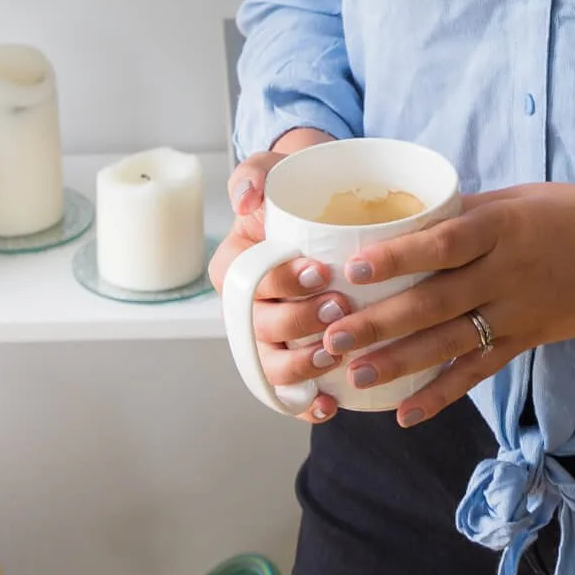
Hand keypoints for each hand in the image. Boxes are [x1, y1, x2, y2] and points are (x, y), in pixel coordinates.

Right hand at [208, 135, 345, 423]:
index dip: (282, 282)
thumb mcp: (275, 169)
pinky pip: (288, 391)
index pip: (249, 282)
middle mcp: (245, 308)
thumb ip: (255, 173)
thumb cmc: (297, 190)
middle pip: (260, 327)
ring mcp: (266, 337)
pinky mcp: (290, 358)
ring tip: (336, 355)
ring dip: (301, 366)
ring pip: (271, 366)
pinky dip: (303, 403)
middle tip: (340, 308)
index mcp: (234, 267)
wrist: (324, 209)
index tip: (319, 271)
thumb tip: (247, 197)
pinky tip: (328, 404)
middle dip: (299, 323)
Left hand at [314, 182, 574, 425]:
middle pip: (435, 300)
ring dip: (400, 362)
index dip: (398, 256)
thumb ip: (464, 215)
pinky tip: (407, 414)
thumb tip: (406, 220)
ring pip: (450, 342)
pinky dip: (443, 395)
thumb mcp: (517, 199)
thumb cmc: (574, 212)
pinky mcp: (530, 339)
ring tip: (355, 376)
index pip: (442, 241)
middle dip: (380, 321)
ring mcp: (519, 311)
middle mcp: (507, 271)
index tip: (353, 268)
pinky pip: (481, 371)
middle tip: (332, 337)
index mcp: (502, 226)